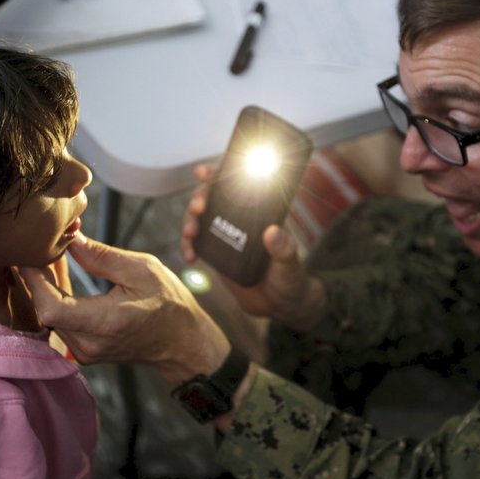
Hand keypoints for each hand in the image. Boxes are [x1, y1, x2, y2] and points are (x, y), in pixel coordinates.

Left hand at [18, 234, 230, 385]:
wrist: (183, 342)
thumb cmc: (169, 303)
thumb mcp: (142, 269)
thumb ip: (101, 256)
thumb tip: (69, 238)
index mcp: (106, 322)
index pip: (50, 307)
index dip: (33, 280)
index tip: (30, 254)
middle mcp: (90, 343)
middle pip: (44, 310)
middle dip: (37, 277)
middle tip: (41, 246)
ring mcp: (85, 352)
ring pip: (48, 317)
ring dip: (44, 287)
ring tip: (50, 256)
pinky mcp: (84, 352)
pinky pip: (59, 323)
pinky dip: (55, 298)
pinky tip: (59, 275)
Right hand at [180, 164, 327, 331]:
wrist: (278, 306)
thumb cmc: (291, 279)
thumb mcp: (290, 264)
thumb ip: (284, 249)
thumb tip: (273, 232)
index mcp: (260, 212)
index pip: (238, 185)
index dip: (219, 174)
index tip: (204, 172)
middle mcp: (240, 218)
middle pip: (213, 197)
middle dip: (199, 198)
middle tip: (197, 209)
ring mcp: (226, 234)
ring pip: (200, 218)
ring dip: (189, 221)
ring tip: (189, 234)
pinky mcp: (216, 252)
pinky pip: (196, 243)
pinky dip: (188, 246)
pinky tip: (189, 256)